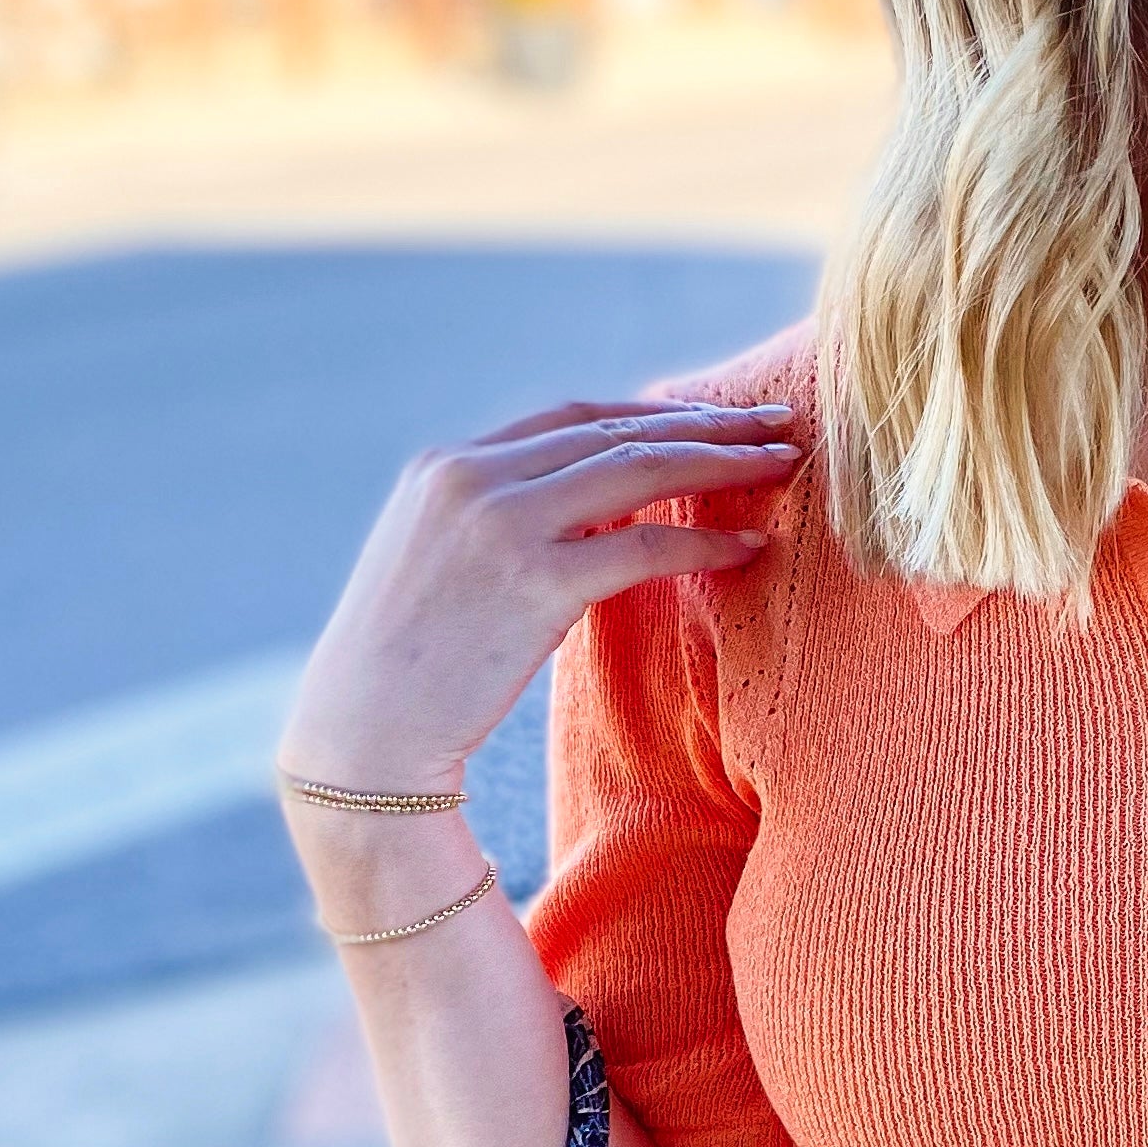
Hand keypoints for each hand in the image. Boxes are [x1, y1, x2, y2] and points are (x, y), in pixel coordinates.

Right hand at [279, 396, 800, 790]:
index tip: (714, 419)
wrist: (362, 733)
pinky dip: (704, 543)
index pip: (572, 417)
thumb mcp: (441, 564)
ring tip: (785, 462)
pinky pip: (642, 546)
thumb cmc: (408, 668)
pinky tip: (751, 545)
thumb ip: (503, 523)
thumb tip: (590, 518)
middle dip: (706, 423)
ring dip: (721, 461)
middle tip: (776, 420)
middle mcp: (472, 476)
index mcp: (448, 464)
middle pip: (615, 430)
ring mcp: (501, 524)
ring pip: (638, 468)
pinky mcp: (534, 581)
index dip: (653, 413)